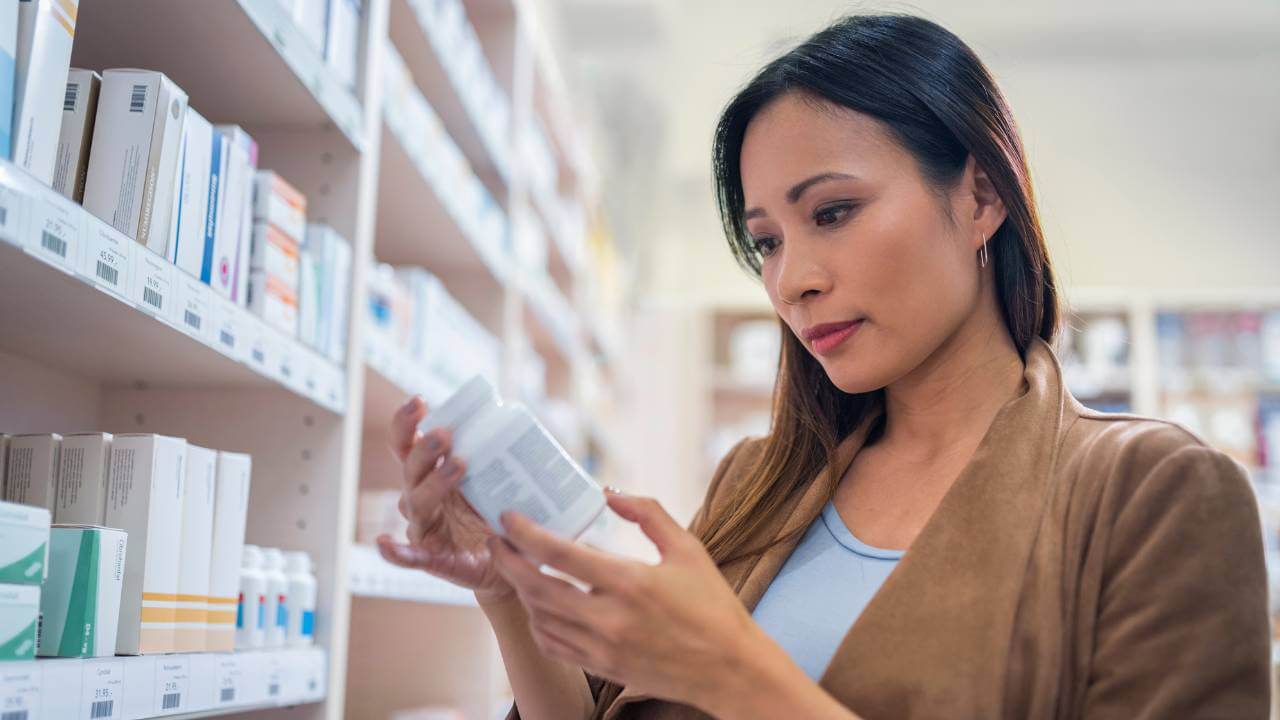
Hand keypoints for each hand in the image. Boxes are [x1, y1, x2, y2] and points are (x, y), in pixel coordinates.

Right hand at [376, 396, 513, 604]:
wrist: (514, 563)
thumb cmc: (503, 515)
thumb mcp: (505, 482)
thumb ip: (505, 459)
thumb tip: (524, 428)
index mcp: (433, 473)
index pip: (410, 443)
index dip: (407, 422)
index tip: (418, 400)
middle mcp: (423, 497)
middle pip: (412, 468)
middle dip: (425, 449)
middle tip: (445, 434)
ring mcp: (427, 528)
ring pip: (417, 503)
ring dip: (433, 483)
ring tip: (457, 466)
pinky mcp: (433, 559)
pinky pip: (410, 556)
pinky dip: (396, 550)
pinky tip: (384, 542)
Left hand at [489, 492, 763, 712]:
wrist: (730, 670)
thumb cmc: (713, 606)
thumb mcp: (688, 549)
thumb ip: (648, 513)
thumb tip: (609, 491)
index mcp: (629, 582)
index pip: (558, 554)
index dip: (524, 533)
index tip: (508, 518)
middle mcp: (608, 618)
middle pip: (535, 588)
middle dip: (507, 562)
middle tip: (496, 541)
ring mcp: (602, 648)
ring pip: (540, 618)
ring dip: (521, 591)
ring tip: (517, 568)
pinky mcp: (602, 668)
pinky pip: (554, 645)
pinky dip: (538, 623)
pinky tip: (540, 605)